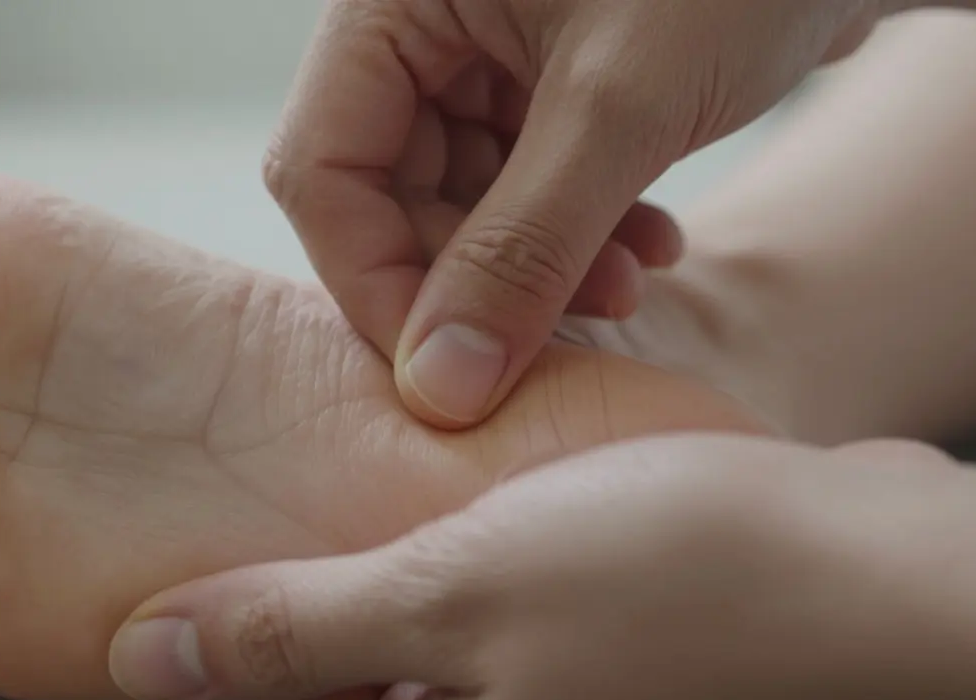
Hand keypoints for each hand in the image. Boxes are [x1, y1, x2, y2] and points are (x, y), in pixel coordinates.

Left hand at [107, 434, 975, 699]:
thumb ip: (299, 632)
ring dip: (392, 582)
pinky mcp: (596, 668)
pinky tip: (458, 509)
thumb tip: (139, 659)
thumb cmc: (673, 580)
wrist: (870, 567)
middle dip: (313, 615)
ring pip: (426, 658)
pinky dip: (463, 575)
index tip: (197, 589)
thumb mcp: (456, 592)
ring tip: (364, 501)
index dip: (239, 659)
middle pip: (359, 699)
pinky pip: (491, 626)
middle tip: (280, 522)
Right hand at [266, 0, 886, 427]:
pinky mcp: (546, 85)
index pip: (322, 169)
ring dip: (543, 266)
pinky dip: (580, 234)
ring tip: (636, 277)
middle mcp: (424, 26)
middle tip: (585, 311)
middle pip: (390, 197)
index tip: (451, 370)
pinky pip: (525, 191)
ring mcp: (483, 58)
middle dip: (485, 277)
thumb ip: (522, 249)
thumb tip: (439, 387)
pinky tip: (653, 242)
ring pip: (463, 205)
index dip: (377, 281)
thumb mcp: (621, 103)